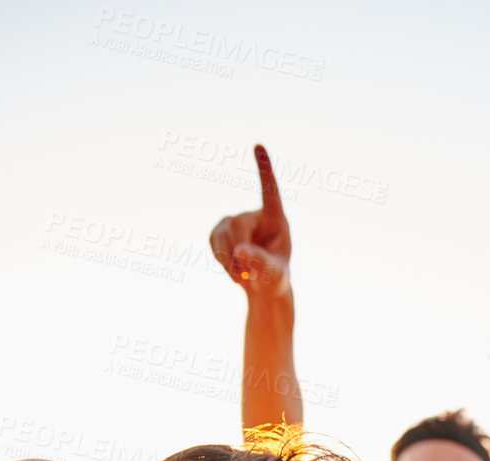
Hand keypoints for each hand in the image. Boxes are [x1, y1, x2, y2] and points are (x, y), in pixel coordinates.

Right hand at [208, 144, 290, 300]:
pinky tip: (232, 271)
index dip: (264, 169)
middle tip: (244, 275)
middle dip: (237, 251)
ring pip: (222, 234)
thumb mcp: (274, 274)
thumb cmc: (275, 276)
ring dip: (227, 260)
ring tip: (241, 278)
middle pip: (238, 225)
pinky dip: (219, 259)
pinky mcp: (220, 231)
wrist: (262, 286)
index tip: (258, 145)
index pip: (270, 191)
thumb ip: (260, 262)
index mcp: (276, 219)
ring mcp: (235, 221)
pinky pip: (213, 241)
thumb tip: (239, 251)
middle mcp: (255, 215)